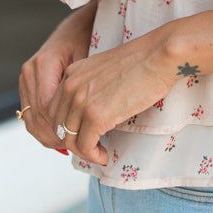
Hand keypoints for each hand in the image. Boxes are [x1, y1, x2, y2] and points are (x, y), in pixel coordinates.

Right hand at [18, 0, 95, 151]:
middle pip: (36, 117)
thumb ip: (83, 86)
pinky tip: (59, 137)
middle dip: (55, 136)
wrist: (76, 25)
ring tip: (68, 147)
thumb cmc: (87, 38)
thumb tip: (88, 119)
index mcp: (43, 64)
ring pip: (30, 118)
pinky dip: (43, 128)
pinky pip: (31, 113)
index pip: (46, 108)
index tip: (80, 139)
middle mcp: (29, 71)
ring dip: (47, 136)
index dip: (62, 128)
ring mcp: (25, 77)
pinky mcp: (27, 83)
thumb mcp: (89, 59)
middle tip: (76, 150)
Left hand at [47, 25, 176, 166]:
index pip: (55, 110)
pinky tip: (105, 155)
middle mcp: (71, 87)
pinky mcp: (96, 116)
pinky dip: (93, 156)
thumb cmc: (141, 61)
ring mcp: (82, 102)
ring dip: (84, 152)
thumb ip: (90, 86)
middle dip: (73, 141)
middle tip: (91, 147)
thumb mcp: (104, 69)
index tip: (82, 134)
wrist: (158, 56)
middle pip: (58, 127)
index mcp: (71, 74)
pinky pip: (85, 147)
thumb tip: (91, 110)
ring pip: (69, 140)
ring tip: (99, 153)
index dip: (67, 127)